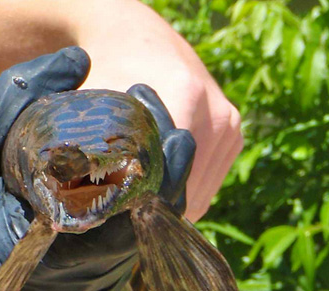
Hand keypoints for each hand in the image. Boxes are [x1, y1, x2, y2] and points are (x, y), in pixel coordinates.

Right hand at [0, 47, 195, 290]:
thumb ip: (16, 97)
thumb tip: (78, 61)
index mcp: (48, 254)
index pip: (131, 211)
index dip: (156, 160)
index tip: (152, 109)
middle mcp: (77, 286)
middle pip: (147, 223)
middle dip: (158, 165)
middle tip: (149, 116)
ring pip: (141, 237)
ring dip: (146, 187)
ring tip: (130, 142)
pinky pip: (125, 251)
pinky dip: (128, 213)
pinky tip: (113, 181)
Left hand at [76, 0, 242, 221]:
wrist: (138, 38)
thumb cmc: (109, 71)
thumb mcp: (99, 110)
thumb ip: (101, 154)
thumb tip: (93, 210)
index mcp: (186, 98)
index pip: (168, 182)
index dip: (139, 206)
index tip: (116, 214)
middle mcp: (217, 114)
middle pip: (187, 195)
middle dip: (154, 208)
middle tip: (124, 207)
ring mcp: (230, 125)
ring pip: (200, 196)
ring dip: (170, 202)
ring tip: (140, 189)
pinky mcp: (235, 134)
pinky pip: (209, 185)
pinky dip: (184, 190)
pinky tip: (160, 176)